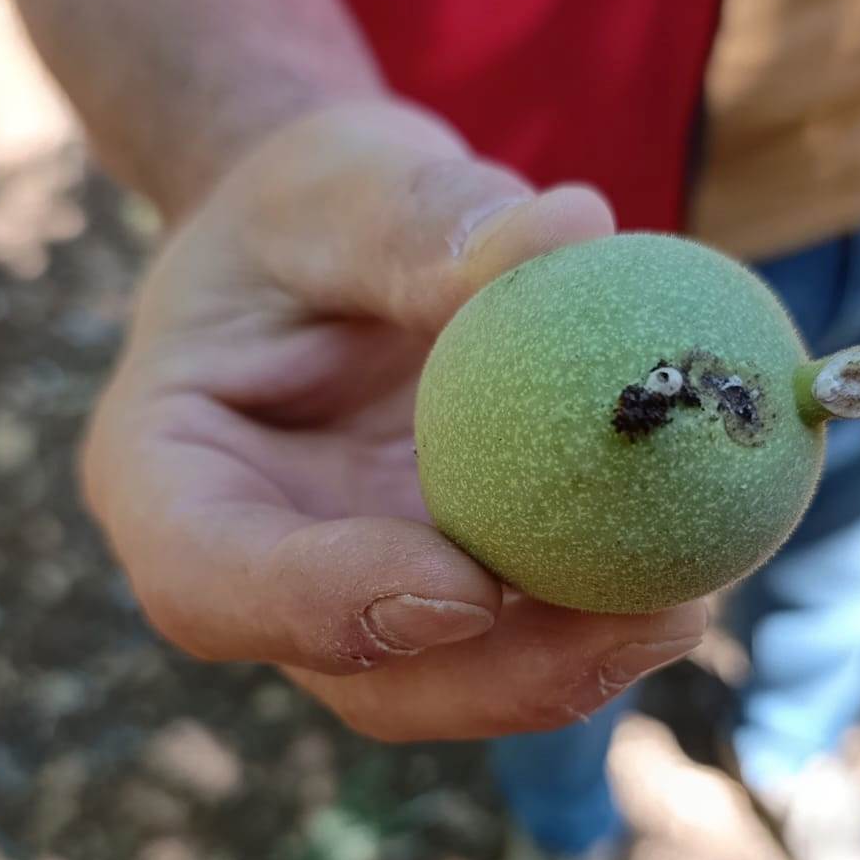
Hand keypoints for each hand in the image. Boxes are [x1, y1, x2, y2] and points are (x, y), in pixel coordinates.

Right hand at [81, 100, 707, 741]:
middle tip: (643, 622)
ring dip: (576, 663)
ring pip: (455, 680)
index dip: (329, 608)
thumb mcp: (339, 179)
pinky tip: (689, 565)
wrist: (333, 246)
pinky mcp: (445, 582)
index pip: (210, 580)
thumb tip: (573, 234)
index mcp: (169, 477)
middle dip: (502, 677)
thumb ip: (420, 217)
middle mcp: (259, 566)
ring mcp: (359, 590)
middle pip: (358, 679)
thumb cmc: (306, 205)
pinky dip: (600, 613)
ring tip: (691, 601)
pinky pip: (519, 629)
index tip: (469, 585)